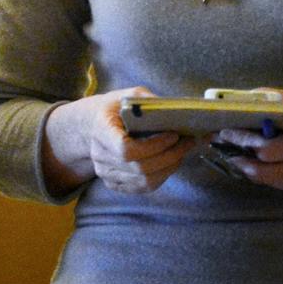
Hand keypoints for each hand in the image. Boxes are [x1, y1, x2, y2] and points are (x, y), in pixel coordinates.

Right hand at [44, 87, 199, 193]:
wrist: (94, 125)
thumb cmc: (115, 109)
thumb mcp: (130, 95)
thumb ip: (149, 102)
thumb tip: (174, 112)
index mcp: (100, 130)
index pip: (125, 149)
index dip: (153, 146)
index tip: (173, 135)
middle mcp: (99, 156)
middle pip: (139, 168)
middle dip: (170, 156)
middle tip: (189, 142)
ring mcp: (105, 173)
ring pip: (144, 181)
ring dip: (169, 167)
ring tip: (182, 152)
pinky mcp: (114, 183)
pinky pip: (142, 188)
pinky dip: (162, 176)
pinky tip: (170, 162)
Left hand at [213, 88, 282, 191]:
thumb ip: (274, 99)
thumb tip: (241, 98)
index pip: (270, 150)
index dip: (244, 141)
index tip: (225, 130)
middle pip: (263, 171)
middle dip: (239, 155)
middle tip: (220, 140)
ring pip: (264, 179)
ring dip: (244, 164)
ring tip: (228, 146)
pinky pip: (272, 181)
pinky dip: (256, 169)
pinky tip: (247, 154)